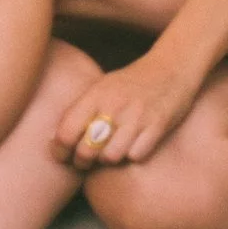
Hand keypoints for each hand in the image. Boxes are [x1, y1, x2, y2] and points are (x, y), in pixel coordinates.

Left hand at [52, 51, 199, 169]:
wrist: (172, 67)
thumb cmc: (132, 81)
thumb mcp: (103, 87)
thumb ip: (83, 109)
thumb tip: (55, 140)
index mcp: (96, 94)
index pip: (66, 131)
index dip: (59, 150)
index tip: (61, 156)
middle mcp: (114, 105)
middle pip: (86, 150)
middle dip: (82, 161)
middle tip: (84, 161)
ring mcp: (136, 117)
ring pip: (110, 157)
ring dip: (108, 159)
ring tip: (109, 151)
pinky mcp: (157, 127)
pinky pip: (136, 156)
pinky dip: (132, 156)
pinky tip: (133, 146)